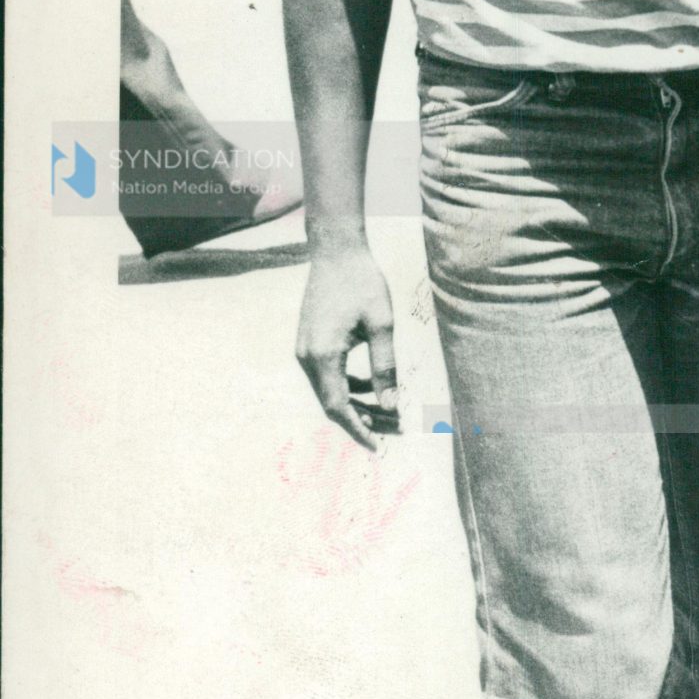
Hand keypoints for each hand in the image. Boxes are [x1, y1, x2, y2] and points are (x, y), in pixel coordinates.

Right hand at [296, 245, 397, 451]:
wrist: (336, 252)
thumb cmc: (362, 283)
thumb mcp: (381, 325)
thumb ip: (385, 367)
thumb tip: (392, 404)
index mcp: (322, 356)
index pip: (338, 407)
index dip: (358, 430)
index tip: (379, 447)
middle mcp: (307, 357)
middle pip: (333, 402)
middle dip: (363, 419)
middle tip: (393, 429)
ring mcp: (304, 350)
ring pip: (330, 390)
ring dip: (357, 403)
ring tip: (388, 410)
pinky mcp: (309, 343)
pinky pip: (327, 375)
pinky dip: (348, 385)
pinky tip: (371, 385)